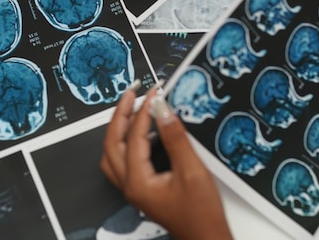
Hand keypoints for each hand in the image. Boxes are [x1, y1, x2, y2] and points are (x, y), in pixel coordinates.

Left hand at [100, 85, 232, 239]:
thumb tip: (163, 110)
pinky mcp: (141, 190)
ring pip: (113, 153)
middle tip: (131, 94)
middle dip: (120, 115)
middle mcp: (130, 186)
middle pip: (112, 143)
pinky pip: (123, 161)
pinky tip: (142, 133)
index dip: (143, 112)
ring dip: (119, 129)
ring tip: (132, 109)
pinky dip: (127, 142)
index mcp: (138, 182)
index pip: (134, 137)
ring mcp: (134, 189)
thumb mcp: (192, 171)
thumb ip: (175, 139)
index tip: (154, 94)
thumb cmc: (201, 215)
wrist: (206, 238)